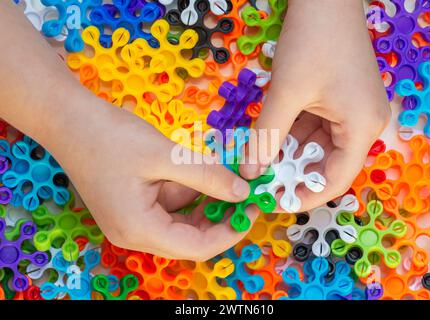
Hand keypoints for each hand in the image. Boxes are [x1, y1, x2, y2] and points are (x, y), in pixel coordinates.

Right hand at [0, 2, 252, 260]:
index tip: (253, 207)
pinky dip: (188, 192)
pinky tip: (202, 172)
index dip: (231, 230)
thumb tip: (243, 193)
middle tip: (246, 192)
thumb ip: (207, 176)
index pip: (198, 247)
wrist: (67, 119)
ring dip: (206, 202)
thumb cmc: (111, 136)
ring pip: (181, 221)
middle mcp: (134, 234)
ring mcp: (131, 220)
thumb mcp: (166, 155)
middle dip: (221, 217)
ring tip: (229, 177)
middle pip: (190, 238)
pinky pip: (168, 206)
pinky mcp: (131, 205)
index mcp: (140, 230)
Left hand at [240, 0, 390, 211]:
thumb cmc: (312, 41)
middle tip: (261, 182)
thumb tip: (250, 172)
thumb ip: (267, 136)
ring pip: (317, 147)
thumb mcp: (286, 94)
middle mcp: (363, 124)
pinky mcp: (339, 101)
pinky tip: (269, 139)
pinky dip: (292, 135)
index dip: (304, 195)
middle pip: (327, 164)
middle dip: (293, 173)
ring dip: (289, 154)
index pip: (335, 179)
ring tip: (259, 162)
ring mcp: (352, 112)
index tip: (274, 202)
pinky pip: (315, 128)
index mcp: (362, 127)